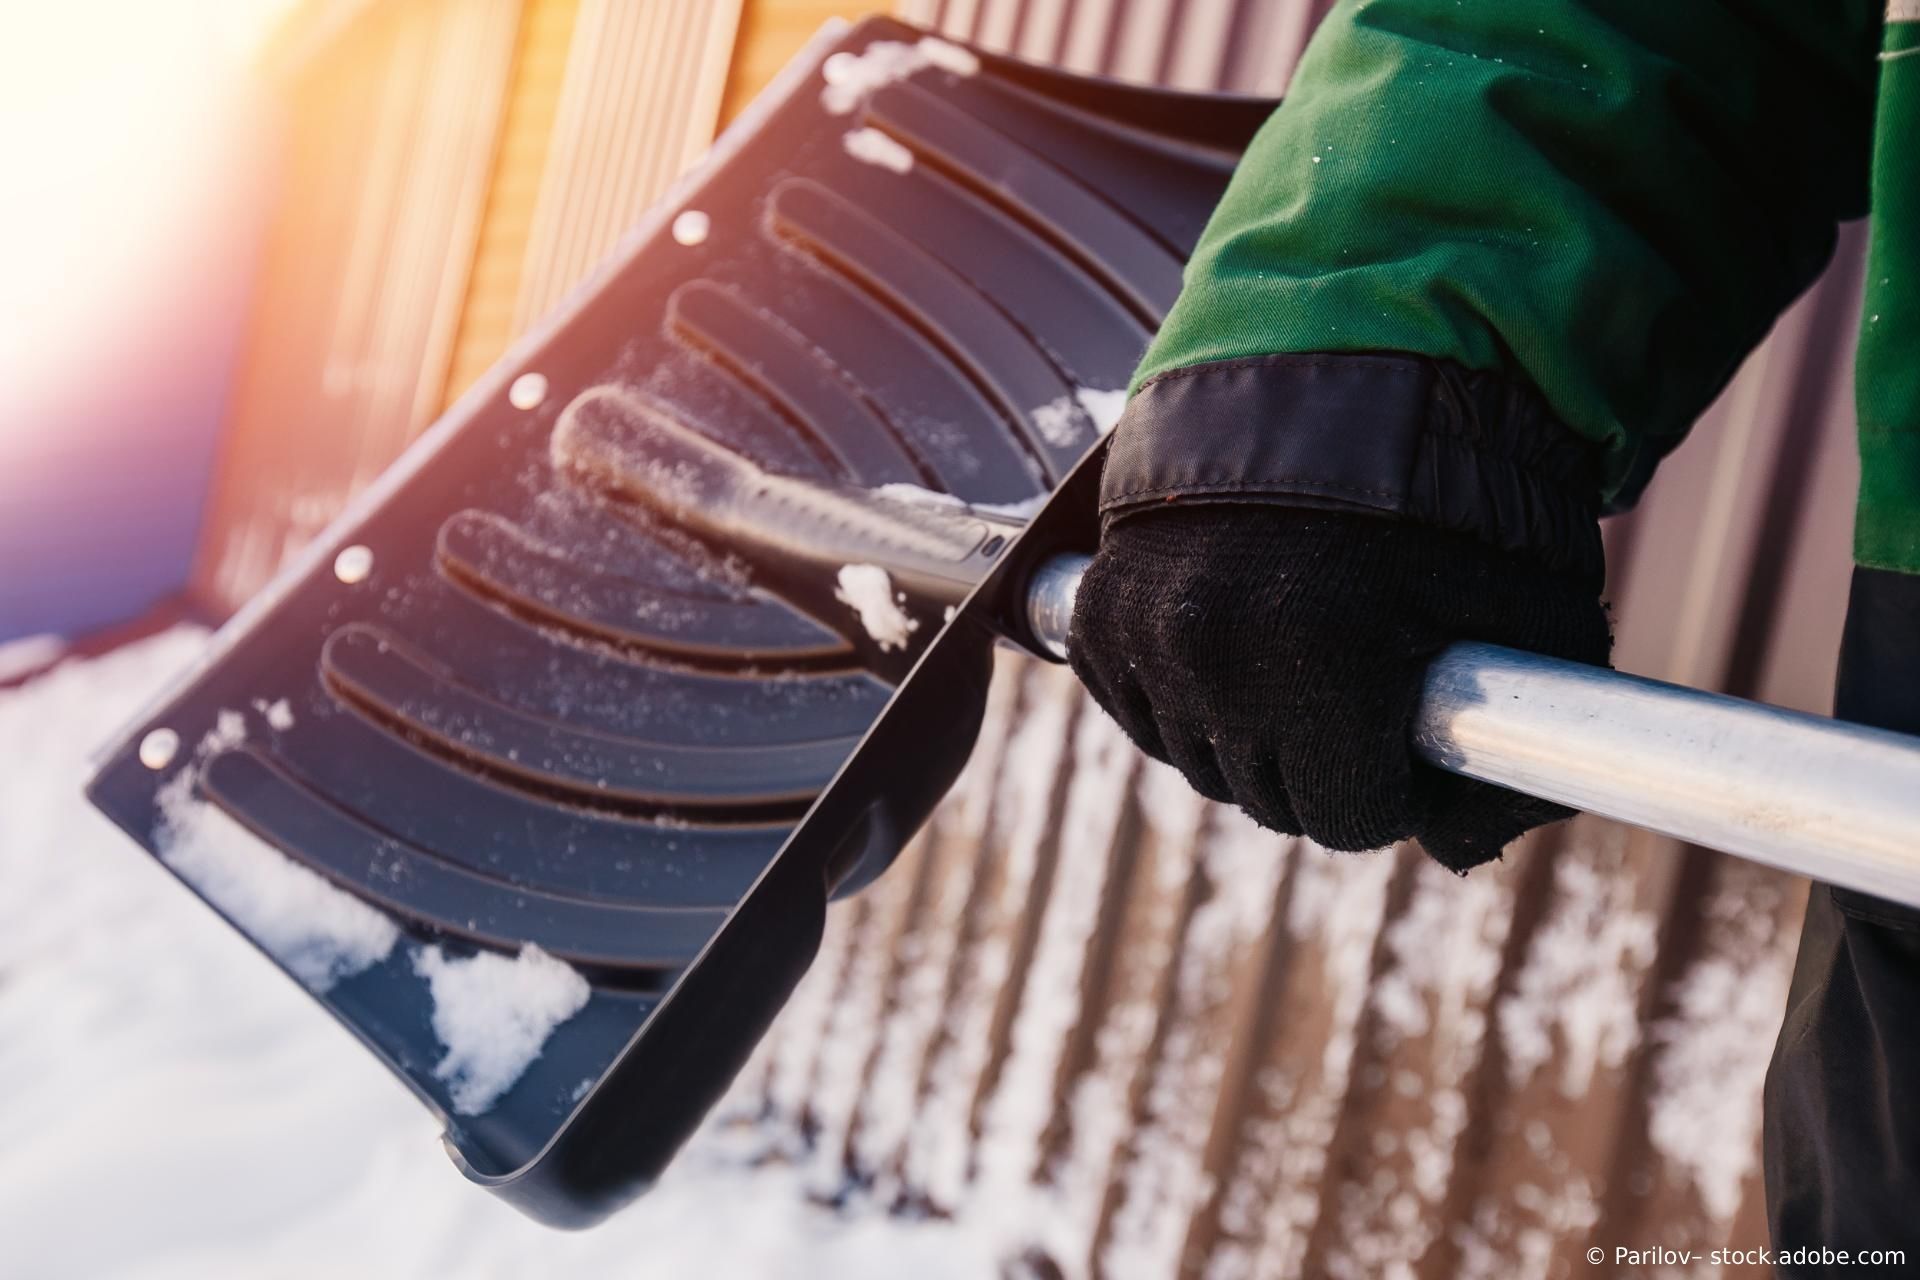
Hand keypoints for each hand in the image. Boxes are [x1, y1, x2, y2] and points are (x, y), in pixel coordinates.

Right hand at [1067, 505, 1610, 869]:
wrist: (1333, 370)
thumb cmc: (1451, 491)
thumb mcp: (1530, 611)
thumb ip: (1521, 748)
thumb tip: (1470, 854)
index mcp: (1324, 658)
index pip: (1348, 815)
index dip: (1393, 788)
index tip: (1408, 742)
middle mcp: (1216, 650)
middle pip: (1269, 797)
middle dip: (1322, 763)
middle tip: (1360, 694)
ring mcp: (1145, 627)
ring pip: (1199, 760)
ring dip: (1249, 734)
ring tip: (1299, 656)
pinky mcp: (1100, 608)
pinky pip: (1137, 707)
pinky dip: (1181, 694)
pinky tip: (1233, 642)